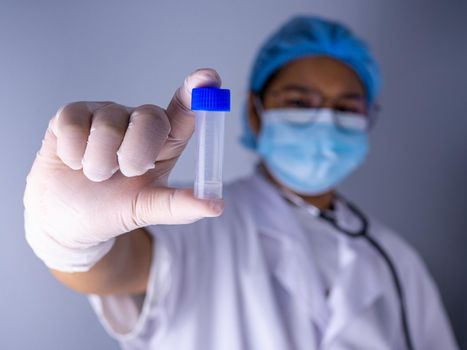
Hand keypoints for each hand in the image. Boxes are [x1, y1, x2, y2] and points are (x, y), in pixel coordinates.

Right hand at [24, 68, 222, 270]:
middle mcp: (139, 121)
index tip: (208, 77)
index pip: (184, 111)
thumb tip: (216, 207)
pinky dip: (73, 154)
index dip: (196, 92)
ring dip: (98, 164)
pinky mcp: (73, 114)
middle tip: (124, 174)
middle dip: (136, 155)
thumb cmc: (115, 208)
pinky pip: (73, 125)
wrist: (70, 219)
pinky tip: (74, 162)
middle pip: (150, 117)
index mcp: (165, 141)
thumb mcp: (148, 209)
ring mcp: (107, 115)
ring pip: (107, 126)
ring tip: (95, 175)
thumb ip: (180, 206)